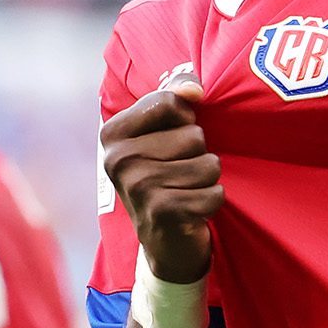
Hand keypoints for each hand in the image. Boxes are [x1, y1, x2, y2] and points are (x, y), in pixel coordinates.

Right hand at [101, 76, 222, 283]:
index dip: (185, 119)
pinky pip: (215, 193)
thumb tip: (194, 89)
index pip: (170, 102)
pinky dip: (212, 201)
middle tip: (178, 174)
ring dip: (207, 178)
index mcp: (112, 134)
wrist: (163, 238)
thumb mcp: (162, 130)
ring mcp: (138, 187)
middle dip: (198, 154)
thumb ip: (175, 95)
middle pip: (194, 135)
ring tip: (186, 190)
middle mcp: (118, 159)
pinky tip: (192, 210)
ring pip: (209, 163)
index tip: (171, 140)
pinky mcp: (162, 212)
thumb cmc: (166, 172)